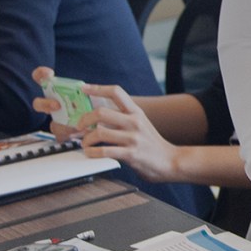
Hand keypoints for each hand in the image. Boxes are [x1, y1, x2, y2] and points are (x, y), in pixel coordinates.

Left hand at [33, 76, 182, 181]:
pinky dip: (92, 153)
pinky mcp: (131, 154)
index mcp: (136, 112)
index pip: (116, 92)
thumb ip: (123, 119)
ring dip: (86, 139)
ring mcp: (133, 138)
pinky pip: (104, 151)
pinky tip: (91, 154)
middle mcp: (134, 122)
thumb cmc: (152, 145)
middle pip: (101, 112)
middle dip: (84, 119)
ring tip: (85, 144)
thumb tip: (98, 117)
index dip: (97, 88)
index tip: (84, 88)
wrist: (171, 162)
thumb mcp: (141, 124)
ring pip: (99, 133)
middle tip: (80, 126)